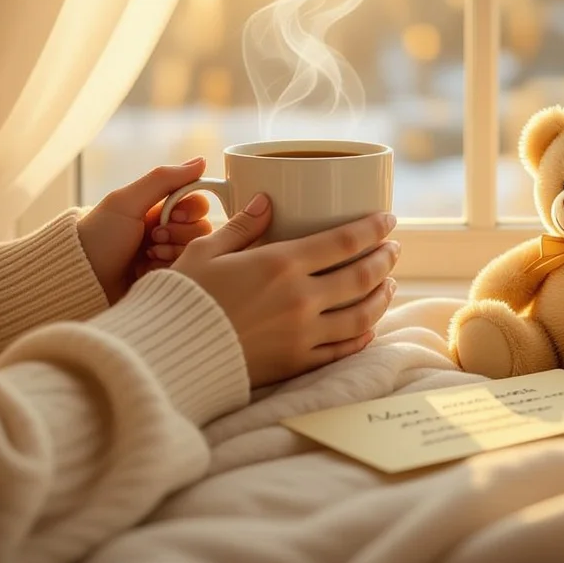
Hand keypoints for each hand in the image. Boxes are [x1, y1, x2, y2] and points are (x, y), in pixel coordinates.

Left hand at [78, 158, 213, 304]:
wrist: (80, 279)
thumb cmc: (98, 236)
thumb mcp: (127, 202)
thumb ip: (164, 179)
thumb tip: (201, 161)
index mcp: (158, 209)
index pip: (197, 203)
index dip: (191, 209)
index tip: (174, 215)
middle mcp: (165, 231)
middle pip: (201, 229)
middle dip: (179, 233)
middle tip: (154, 238)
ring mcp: (165, 256)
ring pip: (195, 251)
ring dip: (173, 252)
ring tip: (147, 256)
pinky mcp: (164, 278)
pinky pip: (185, 273)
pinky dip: (168, 270)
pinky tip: (146, 271)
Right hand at [171, 194, 399, 387]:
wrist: (169, 355)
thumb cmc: (183, 297)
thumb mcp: (207, 251)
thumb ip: (242, 226)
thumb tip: (266, 199)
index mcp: (281, 264)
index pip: (344, 241)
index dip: (373, 229)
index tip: (389, 220)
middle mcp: (301, 299)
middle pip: (362, 276)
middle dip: (385, 259)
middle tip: (394, 249)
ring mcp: (303, 334)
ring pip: (362, 315)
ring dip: (382, 296)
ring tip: (390, 283)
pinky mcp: (297, 363)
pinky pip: (343, 349)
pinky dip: (363, 335)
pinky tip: (369, 326)